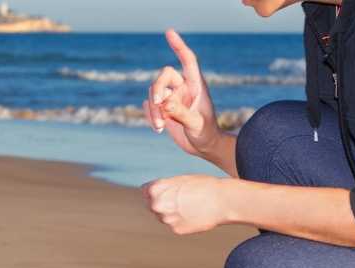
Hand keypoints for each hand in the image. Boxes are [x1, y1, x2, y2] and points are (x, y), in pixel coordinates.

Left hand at [141, 175, 231, 234]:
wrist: (223, 200)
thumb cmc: (204, 186)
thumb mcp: (180, 180)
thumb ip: (164, 187)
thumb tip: (151, 193)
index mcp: (156, 189)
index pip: (146, 191)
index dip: (157, 190)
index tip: (166, 191)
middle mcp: (157, 205)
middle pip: (152, 205)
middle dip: (162, 203)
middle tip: (180, 199)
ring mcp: (166, 219)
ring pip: (163, 217)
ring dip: (171, 213)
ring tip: (190, 206)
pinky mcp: (176, 230)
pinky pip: (174, 225)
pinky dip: (181, 221)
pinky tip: (193, 215)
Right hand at [143, 29, 223, 158]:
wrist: (204, 147)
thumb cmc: (206, 133)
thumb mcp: (196, 124)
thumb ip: (182, 113)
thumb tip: (165, 103)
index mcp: (196, 84)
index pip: (187, 60)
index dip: (178, 45)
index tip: (169, 32)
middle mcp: (182, 87)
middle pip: (163, 77)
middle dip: (157, 89)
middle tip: (158, 104)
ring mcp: (171, 98)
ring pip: (153, 94)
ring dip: (153, 110)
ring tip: (161, 126)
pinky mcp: (163, 110)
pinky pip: (149, 107)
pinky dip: (150, 117)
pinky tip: (159, 128)